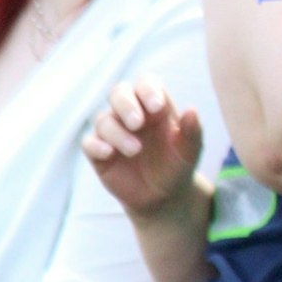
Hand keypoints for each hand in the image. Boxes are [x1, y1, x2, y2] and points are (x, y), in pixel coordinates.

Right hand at [82, 77, 204, 218]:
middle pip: (118, 93)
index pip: (145, 83)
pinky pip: (89, 142)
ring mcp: (113, 132)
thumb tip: (191, 110)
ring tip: (135, 150)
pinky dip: (96, 145)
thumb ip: (192, 131)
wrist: (163, 197)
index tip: (157, 106)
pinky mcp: (99, 152)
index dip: (148, 89)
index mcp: (154, 107)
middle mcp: (131, 114)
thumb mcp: (190, 151)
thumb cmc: (177, 166)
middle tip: (137, 123)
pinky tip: (109, 153)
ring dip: (117, 133)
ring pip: (103, 119)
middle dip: (125, 104)